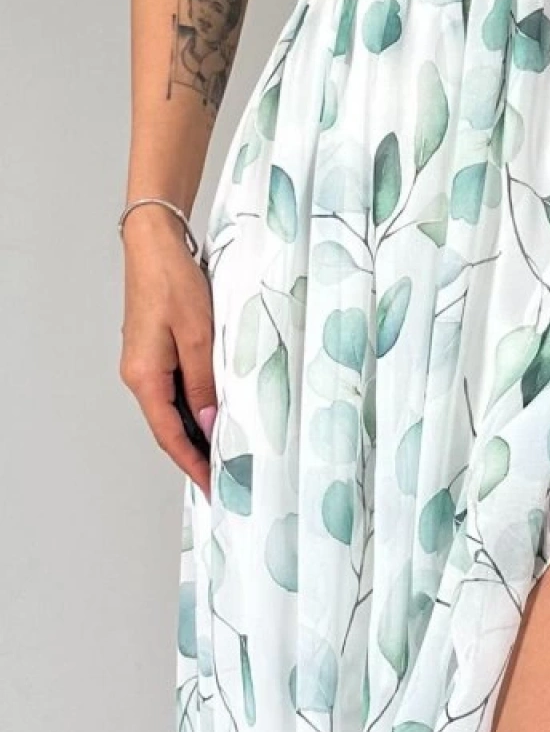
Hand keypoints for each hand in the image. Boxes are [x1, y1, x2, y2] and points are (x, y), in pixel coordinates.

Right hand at [119, 207, 216, 499]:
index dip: (193, 465)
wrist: (154, 244)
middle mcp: (139, 375)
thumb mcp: (198, 335)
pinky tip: (216, 408)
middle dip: (196, 454)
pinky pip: (175, 388)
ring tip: (228, 450)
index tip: (215, 487)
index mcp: (144, 377)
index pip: (170, 436)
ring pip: (173, 408)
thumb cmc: (173, 282)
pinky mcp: (155, 349)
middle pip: (169, 427)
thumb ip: (204, 383)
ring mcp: (146, 362)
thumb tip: (209, 425)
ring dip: (197, 430)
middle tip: (228, 476)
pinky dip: (195, 405)